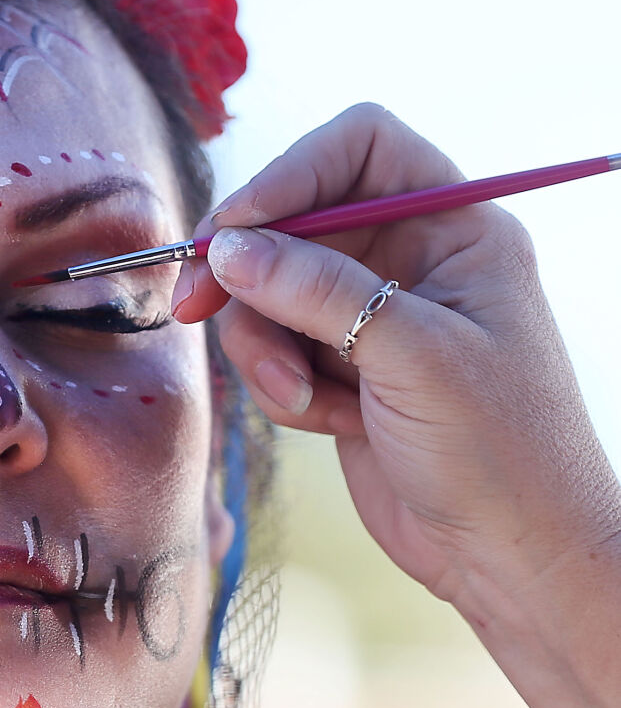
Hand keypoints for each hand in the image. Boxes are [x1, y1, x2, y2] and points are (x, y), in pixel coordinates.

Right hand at [171, 103, 620, 610]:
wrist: (513, 560)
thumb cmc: (502, 452)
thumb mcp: (414, 358)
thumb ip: (318, 293)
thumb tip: (229, 247)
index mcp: (455, 227)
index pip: (360, 147)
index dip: (292, 172)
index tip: (236, 227)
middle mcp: (409, 258)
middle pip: (294, 219)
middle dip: (247, 267)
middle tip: (194, 303)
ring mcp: (369, 315)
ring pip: (269, 290)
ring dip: (265, 346)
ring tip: (304, 399)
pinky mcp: (339, 367)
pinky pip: (272, 348)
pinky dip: (281, 385)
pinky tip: (329, 422)